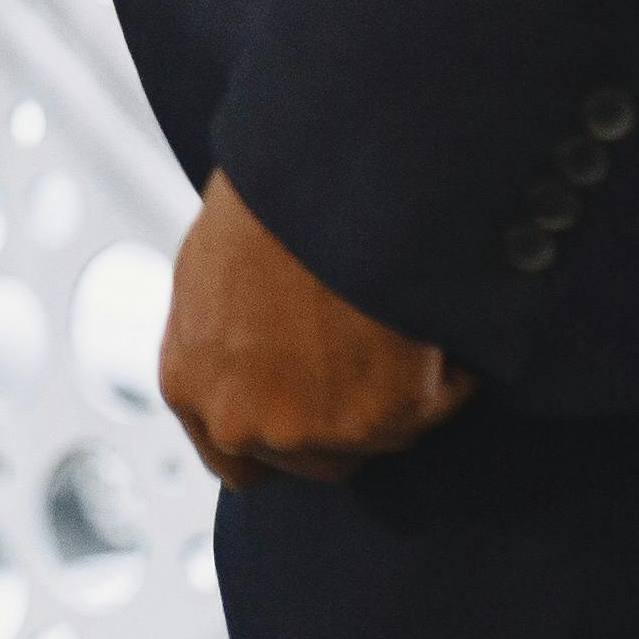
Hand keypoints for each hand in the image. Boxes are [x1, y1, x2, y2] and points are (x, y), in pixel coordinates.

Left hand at [155, 173, 473, 487]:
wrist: (321, 174)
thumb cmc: (268, 200)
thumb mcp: (213, 273)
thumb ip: (225, 342)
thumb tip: (258, 361)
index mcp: (189, 386)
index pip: (240, 464)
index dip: (286, 443)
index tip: (319, 410)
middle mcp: (243, 422)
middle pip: (317, 463)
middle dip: (348, 419)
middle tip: (370, 352)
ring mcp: (310, 428)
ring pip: (381, 440)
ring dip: (399, 394)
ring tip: (399, 317)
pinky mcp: (383, 418)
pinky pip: (439, 401)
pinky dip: (450, 369)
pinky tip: (433, 314)